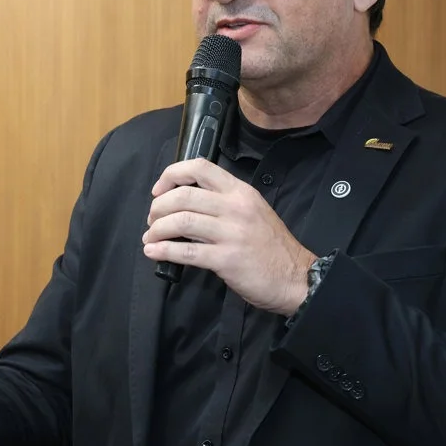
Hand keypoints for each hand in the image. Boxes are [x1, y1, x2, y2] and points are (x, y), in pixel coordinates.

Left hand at [142, 158, 316, 315]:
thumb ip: (223, 202)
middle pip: (183, 196)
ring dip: (157, 230)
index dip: (171, 175)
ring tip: (150, 238)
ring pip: (181, 221)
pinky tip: (154, 253)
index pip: (200, 167)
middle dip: (158, 207)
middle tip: (152, 220)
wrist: (296, 277)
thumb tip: (183, 204)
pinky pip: (187, 252)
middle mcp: (235, 207)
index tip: (159, 190)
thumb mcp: (252, 211)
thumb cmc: (271, 246)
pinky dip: (164, 251)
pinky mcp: (227, 259)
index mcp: (240, 191)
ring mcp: (232, 233)